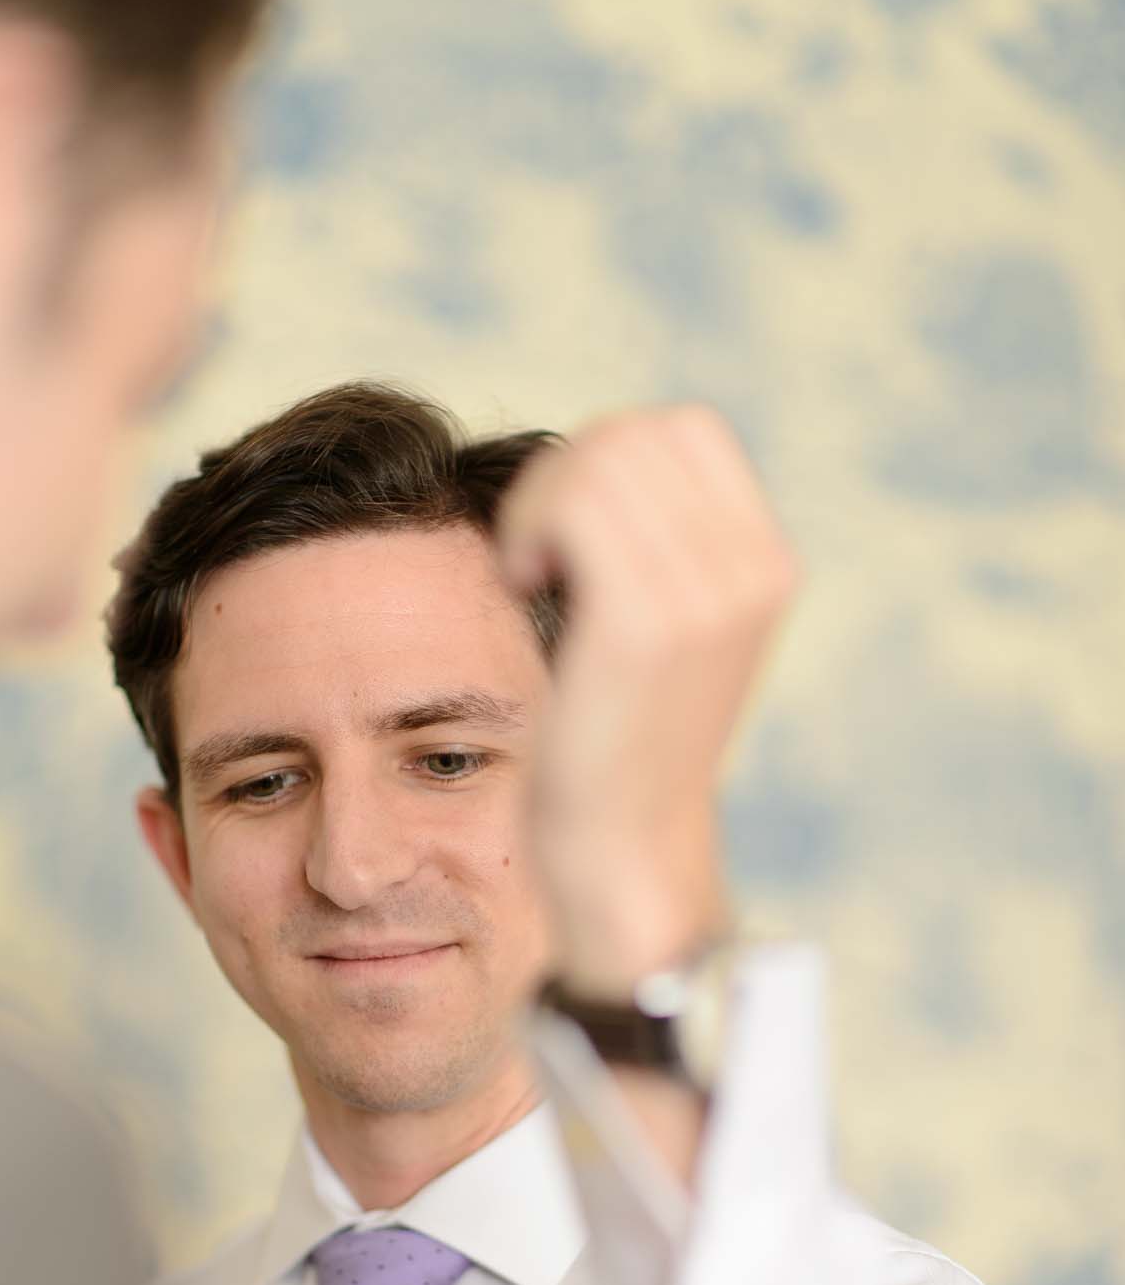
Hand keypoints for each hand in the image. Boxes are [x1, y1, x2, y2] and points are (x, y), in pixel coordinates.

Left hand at [499, 406, 797, 994]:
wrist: (622, 852)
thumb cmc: (615, 744)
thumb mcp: (662, 630)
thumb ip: (660, 544)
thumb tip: (602, 452)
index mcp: (765, 565)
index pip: (681, 432)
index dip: (607, 459)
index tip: (572, 542)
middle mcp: (751, 570)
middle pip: (638, 433)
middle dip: (564, 475)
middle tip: (535, 557)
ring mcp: (706, 594)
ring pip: (601, 457)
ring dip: (539, 501)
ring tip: (528, 571)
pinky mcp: (646, 621)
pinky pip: (575, 502)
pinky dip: (528, 525)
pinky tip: (519, 581)